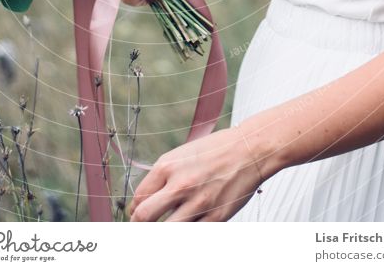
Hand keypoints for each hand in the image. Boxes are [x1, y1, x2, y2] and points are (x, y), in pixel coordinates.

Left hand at [128, 126, 263, 221]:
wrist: (249, 150)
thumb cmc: (216, 150)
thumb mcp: (182, 155)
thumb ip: (163, 177)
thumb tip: (145, 200)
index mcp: (167, 166)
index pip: (138, 198)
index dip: (134, 211)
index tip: (136, 215)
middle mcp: (179, 185)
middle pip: (144, 217)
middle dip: (140, 226)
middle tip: (144, 228)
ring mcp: (197, 203)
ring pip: (166, 231)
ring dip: (163, 231)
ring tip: (167, 227)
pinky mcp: (214, 218)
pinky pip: (192, 234)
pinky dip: (187, 232)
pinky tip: (188, 226)